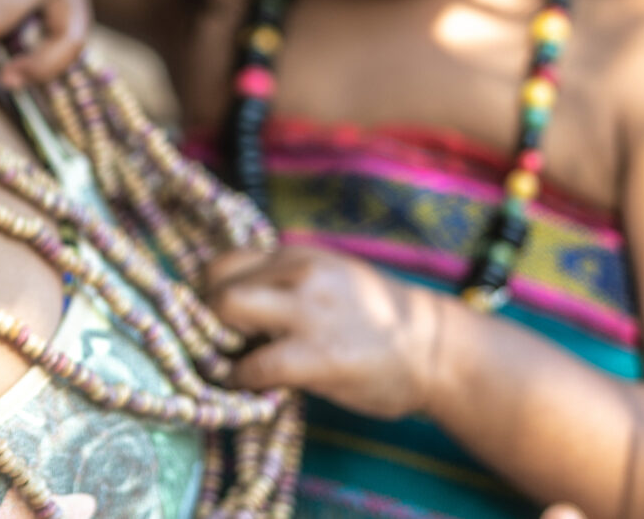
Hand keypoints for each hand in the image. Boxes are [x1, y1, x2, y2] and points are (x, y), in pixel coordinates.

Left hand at [207, 245, 445, 419]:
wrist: (436, 350)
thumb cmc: (378, 321)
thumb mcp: (329, 280)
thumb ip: (283, 283)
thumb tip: (228, 304)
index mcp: (299, 254)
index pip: (227, 260)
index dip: (212, 292)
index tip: (215, 319)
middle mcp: (300, 272)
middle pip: (217, 279)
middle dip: (206, 315)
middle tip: (220, 343)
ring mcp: (309, 311)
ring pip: (227, 309)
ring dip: (219, 343)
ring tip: (233, 363)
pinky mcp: (319, 356)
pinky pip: (256, 365)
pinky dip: (244, 379)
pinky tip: (254, 388)